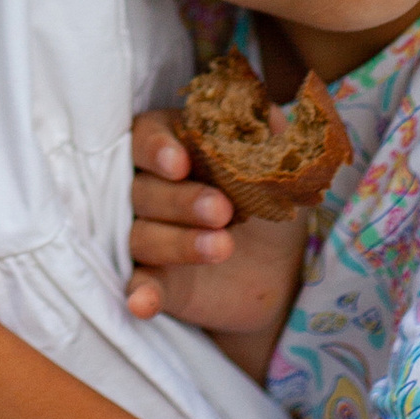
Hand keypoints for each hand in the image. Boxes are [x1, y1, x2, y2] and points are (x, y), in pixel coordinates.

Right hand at [127, 111, 306, 352]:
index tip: (180, 163)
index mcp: (175, 146)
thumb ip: (272, 138)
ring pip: (140, 235)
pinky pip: (137, 284)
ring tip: (223, 247)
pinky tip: (143, 302)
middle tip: (222, 210)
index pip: (146, 136)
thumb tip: (273, 116)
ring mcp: (149, 234)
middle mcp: (152, 187)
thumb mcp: (279, 167)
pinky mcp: (156, 280)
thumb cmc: (270, 199)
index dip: (157, 148)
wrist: (282, 264)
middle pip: (143, 188)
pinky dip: (139, 293)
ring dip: (177, 242)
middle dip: (180, 199)